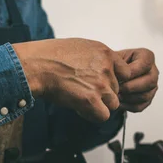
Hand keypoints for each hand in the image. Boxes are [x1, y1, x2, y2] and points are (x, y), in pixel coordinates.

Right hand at [13, 38, 131, 121]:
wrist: (37, 66)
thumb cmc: (51, 56)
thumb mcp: (81, 47)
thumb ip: (98, 58)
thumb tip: (102, 68)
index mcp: (106, 53)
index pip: (125, 73)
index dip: (113, 81)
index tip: (101, 83)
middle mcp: (106, 68)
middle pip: (117, 90)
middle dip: (104, 94)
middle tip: (85, 92)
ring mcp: (100, 85)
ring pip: (113, 104)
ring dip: (100, 106)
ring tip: (82, 100)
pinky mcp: (91, 100)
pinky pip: (103, 115)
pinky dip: (93, 115)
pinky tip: (81, 108)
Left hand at [116, 48, 158, 111]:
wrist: (112, 74)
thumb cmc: (113, 64)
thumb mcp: (113, 59)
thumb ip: (117, 65)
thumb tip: (117, 78)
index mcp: (146, 56)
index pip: (145, 64)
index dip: (132, 72)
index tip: (120, 76)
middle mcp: (153, 71)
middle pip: (150, 82)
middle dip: (130, 87)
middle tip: (116, 89)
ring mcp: (152, 87)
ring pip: (145, 96)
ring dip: (128, 97)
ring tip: (114, 96)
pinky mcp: (147, 100)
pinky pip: (140, 106)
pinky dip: (127, 106)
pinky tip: (117, 102)